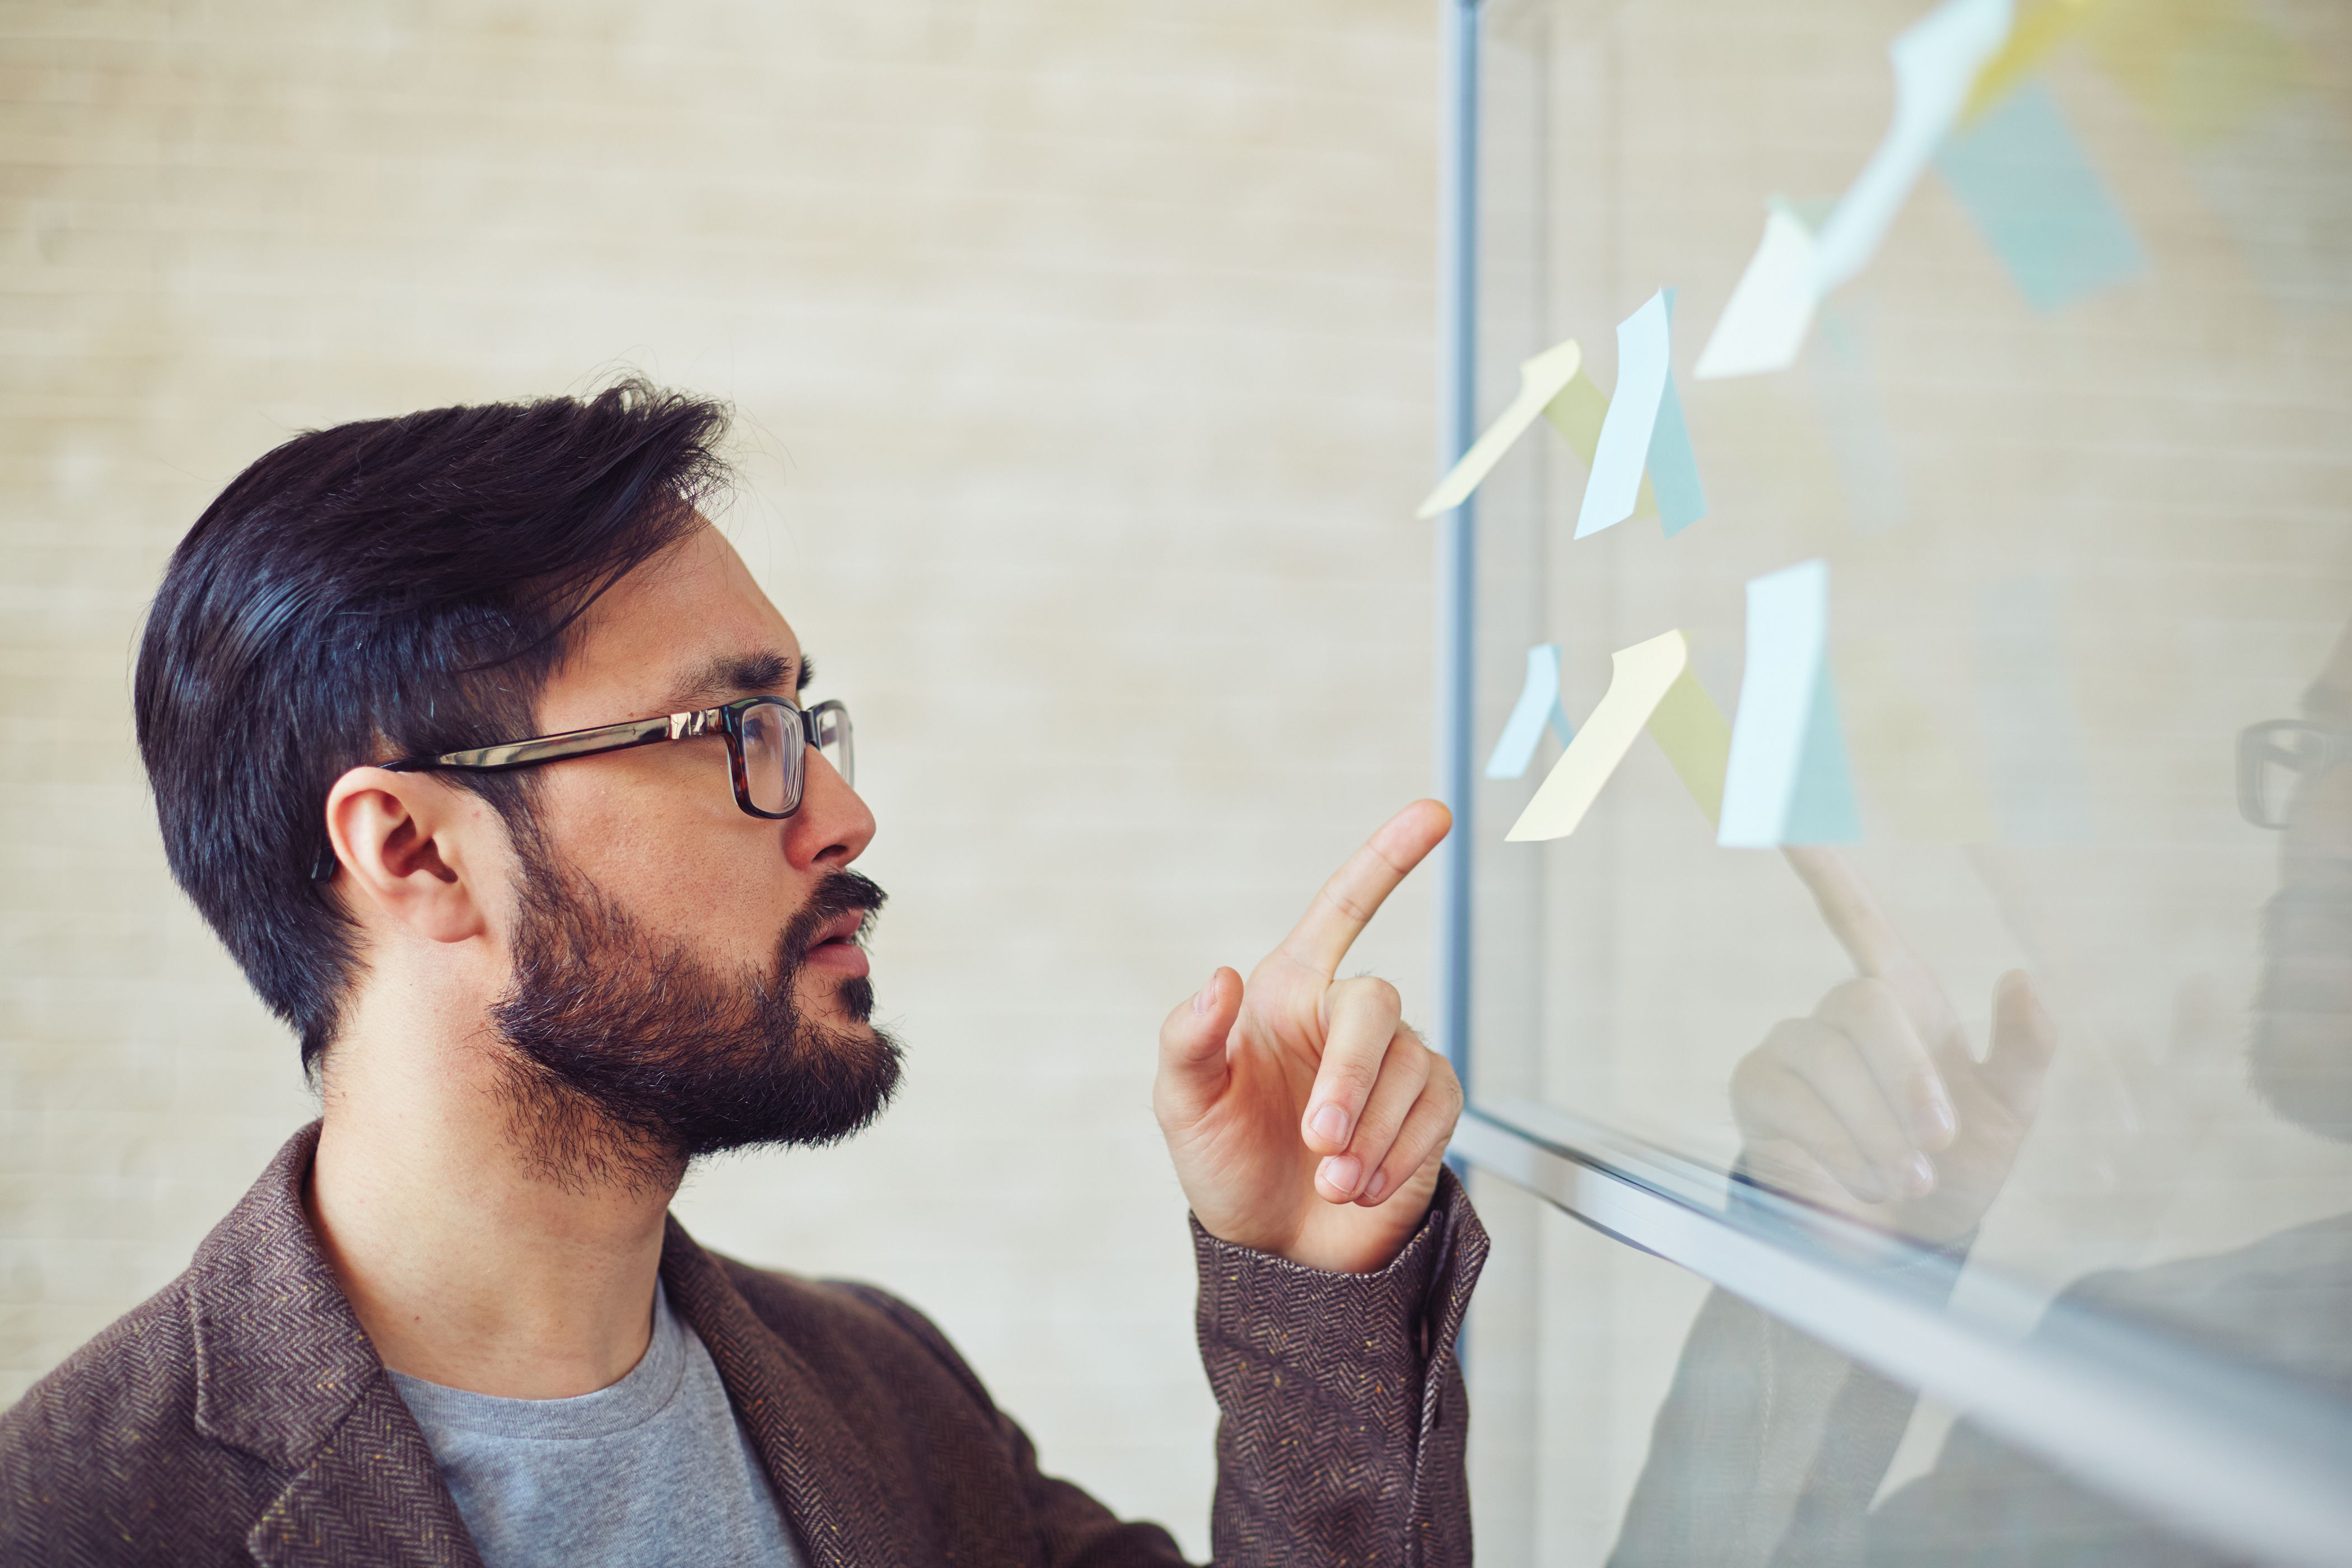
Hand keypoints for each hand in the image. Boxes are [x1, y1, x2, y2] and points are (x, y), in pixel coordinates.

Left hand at [1154, 801, 1461, 1273]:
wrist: (1272, 1249)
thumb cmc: (1225, 1161)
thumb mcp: (1184, 1104)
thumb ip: (1189, 1037)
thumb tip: (1219, 977)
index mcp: (1289, 990)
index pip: (1344, 907)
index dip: (1388, 858)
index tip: (1433, 814)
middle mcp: (1346, 1015)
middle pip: (1377, 1006)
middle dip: (1350, 1077)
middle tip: (1317, 1139)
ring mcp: (1394, 1062)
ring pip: (1407, 1070)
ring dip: (1367, 1135)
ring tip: (1329, 1181)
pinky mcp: (1430, 1111)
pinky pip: (1436, 1113)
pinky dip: (1396, 1156)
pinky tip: (1359, 1188)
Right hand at [1730, 848, 2058, 1243]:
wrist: (1907, 1239)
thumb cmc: (1958, 1164)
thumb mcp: (2012, 1112)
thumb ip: (2026, 1048)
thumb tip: (2021, 979)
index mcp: (1902, 1000)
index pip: (1855, 916)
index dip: (1824, 866)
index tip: (1788, 813)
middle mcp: (1837, 1015)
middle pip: (1862, 1004)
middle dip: (1907, 1079)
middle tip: (1939, 1143)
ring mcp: (1790, 1050)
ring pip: (1827, 1061)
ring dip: (1877, 1130)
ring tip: (1905, 1177)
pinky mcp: (1756, 1092)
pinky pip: (1791, 1104)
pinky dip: (1837, 1151)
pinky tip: (1862, 1182)